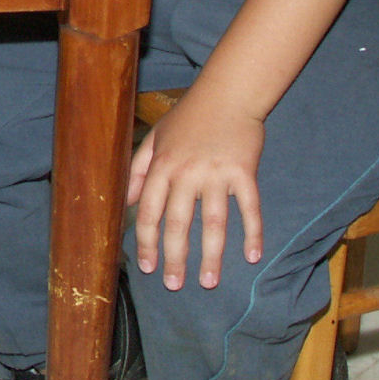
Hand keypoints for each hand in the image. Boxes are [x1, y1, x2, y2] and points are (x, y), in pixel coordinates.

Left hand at [125, 87, 266, 290]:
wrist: (227, 93)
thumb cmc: (189, 116)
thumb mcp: (155, 137)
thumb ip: (138, 169)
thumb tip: (125, 201)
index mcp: (162, 167)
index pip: (148, 213)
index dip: (146, 242)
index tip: (148, 267)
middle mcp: (187, 173)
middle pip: (178, 224)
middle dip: (175, 258)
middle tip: (175, 286)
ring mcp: (216, 174)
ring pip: (213, 222)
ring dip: (212, 255)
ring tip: (210, 282)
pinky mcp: (244, 172)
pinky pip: (248, 208)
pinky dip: (252, 232)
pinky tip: (253, 256)